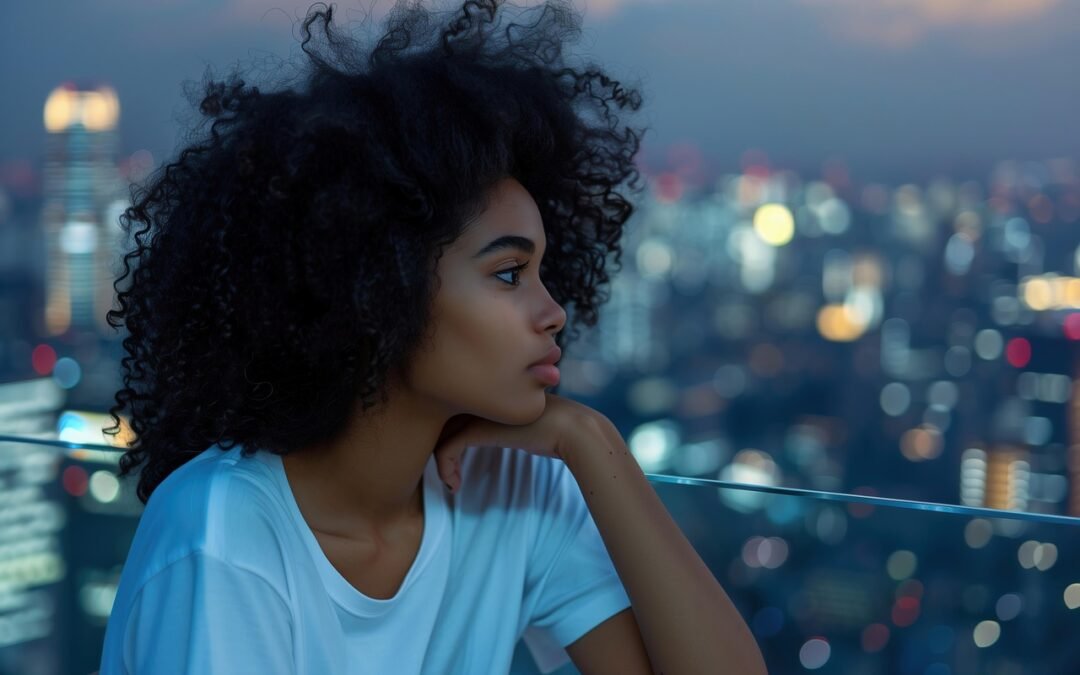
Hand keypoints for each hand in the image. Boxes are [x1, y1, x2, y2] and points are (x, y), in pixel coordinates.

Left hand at [432, 391, 606, 491]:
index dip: (445, 432)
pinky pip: (446, 449)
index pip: (451, 408)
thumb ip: (501, 422)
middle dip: (437, 446)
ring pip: (438, 435)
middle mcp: (476, 394)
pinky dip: (445, 469)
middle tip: (447, 469)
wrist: (571, 428)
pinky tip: (455, 485)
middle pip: (439, 419)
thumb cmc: (551, 428)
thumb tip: (489, 435)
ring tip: (451, 481)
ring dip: (440, 462)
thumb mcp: (520, 420)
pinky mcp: (477, 428)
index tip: (454, 458)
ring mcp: (476, 409)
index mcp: (485, 388)